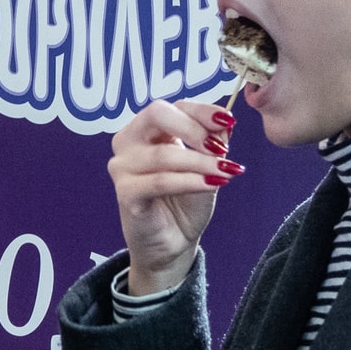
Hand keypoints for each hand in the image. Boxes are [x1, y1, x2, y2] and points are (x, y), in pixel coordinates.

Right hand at [109, 101, 241, 294]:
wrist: (174, 242)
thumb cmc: (186, 200)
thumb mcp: (206, 166)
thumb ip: (213, 142)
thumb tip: (225, 123)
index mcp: (147, 128)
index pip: (173, 107)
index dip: (202, 111)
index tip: (228, 121)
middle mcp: (128, 141)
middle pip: (156, 115)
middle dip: (194, 128)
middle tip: (221, 147)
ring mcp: (122, 166)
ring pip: (164, 155)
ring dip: (200, 163)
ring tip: (227, 172)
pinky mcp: (125, 193)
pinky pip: (160, 182)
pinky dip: (189, 182)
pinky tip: (212, 185)